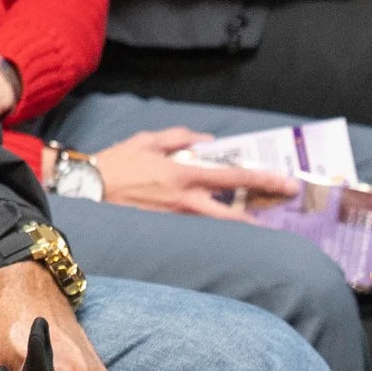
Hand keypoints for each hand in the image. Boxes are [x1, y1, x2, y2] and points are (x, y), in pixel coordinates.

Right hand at [91, 127, 297, 221]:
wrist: (85, 189)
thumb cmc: (115, 163)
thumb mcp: (146, 140)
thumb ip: (179, 137)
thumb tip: (206, 141)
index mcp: (183, 174)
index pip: (232, 178)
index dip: (263, 180)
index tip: (286, 183)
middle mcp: (184, 201)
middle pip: (232, 215)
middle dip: (260, 216)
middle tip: (279, 216)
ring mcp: (174, 220)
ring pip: (216, 228)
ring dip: (238, 227)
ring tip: (258, 227)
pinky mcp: (163, 230)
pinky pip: (195, 232)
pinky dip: (212, 231)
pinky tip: (222, 232)